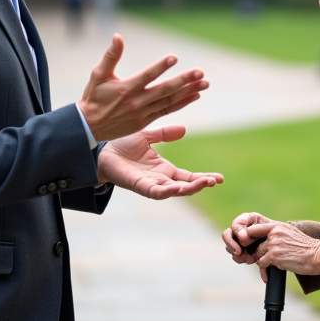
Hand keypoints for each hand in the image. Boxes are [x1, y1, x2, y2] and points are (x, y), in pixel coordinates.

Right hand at [78, 34, 207, 141]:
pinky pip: (168, 110)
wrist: (90, 126)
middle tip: (200, 72)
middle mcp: (137, 102)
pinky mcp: (146, 120)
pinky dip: (182, 103)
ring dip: (188, 92)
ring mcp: (144, 112)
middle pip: (165, 90)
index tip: (174, 58)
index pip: (147, 76)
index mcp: (126, 89)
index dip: (161, 66)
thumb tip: (118, 36)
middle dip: (184, 80)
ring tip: (204, 83)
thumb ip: (110, 56)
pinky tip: (194, 95)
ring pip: (170, 100)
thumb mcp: (98, 74)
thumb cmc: (94, 97)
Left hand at [96, 124, 222, 198]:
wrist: (100, 152)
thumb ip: (164, 134)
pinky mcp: (138, 186)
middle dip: (200, 185)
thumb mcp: (147, 137)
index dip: (203, 177)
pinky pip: (155, 192)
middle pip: (185, 186)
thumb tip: (184, 129)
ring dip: (188, 189)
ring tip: (203, 183)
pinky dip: (166, 191)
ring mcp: (150, 184)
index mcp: (164, 169)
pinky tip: (176, 188)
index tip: (219, 178)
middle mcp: (160, 179)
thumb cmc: (121, 146)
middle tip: (215, 181)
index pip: (188, 177)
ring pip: (173, 192)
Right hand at [222, 212, 277, 264]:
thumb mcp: (269, 228)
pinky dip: (242, 259)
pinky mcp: (242, 252)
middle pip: (227, 235)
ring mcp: (240, 242)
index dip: (237, 230)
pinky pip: (236, 256)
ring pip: (230, 247)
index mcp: (247, 219)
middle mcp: (241, 230)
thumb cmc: (278, 232)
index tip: (243, 238)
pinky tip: (251, 259)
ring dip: (237, 254)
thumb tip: (241, 237)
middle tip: (238, 252)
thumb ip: (254, 231)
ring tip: (248, 257)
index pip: (236, 223)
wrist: (284, 244)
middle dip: (231, 244)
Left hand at [239, 219, 319, 282]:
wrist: (317, 255)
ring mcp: (273, 244)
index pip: (256, 228)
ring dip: (262, 263)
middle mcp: (274, 233)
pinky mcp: (274, 256)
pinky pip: (261, 264)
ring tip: (267, 270)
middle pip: (257, 244)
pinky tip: (268, 276)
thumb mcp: (292, 233)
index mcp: (277, 226)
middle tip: (261, 261)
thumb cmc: (307, 247)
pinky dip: (264, 271)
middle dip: (258, 254)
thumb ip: (279, 233)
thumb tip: (268, 238)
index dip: (249, 236)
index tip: (247, 244)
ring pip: (258, 255)